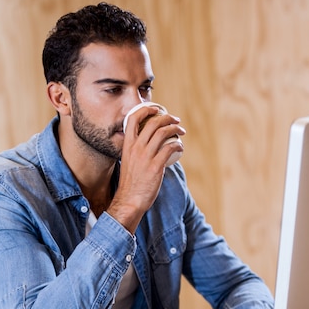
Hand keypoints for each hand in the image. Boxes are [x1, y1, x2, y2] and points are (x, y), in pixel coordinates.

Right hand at [109, 105, 184, 232]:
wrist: (130, 200)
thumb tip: (150, 145)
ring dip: (175, 129)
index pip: (132, 118)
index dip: (145, 109)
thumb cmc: (131, 183)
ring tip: (181, 131)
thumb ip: (137, 151)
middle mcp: (136, 148)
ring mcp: (146, 157)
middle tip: (175, 120)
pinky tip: (180, 147)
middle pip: (152, 122)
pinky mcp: (156, 166)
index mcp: (127, 145)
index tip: (156, 109)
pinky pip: (170, 148)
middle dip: (167, 117)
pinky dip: (177, 145)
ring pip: (163, 132)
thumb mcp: (128, 161)